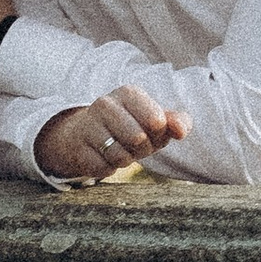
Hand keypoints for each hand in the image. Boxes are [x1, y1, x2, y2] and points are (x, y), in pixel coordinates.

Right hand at [34, 86, 190, 183]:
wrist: (86, 135)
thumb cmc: (130, 126)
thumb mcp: (155, 121)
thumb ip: (177, 122)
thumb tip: (181, 131)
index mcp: (128, 93)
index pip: (157, 121)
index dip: (159, 133)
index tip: (152, 129)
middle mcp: (105, 104)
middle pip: (138, 139)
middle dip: (142, 149)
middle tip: (135, 144)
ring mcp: (88, 125)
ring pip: (120, 156)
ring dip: (126, 160)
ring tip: (120, 149)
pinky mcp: (78, 148)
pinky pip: (105, 169)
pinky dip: (110, 168)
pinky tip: (104, 156)